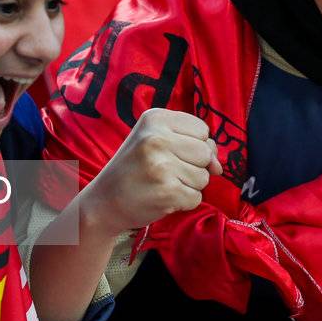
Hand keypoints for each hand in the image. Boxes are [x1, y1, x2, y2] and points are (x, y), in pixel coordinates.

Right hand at [81, 108, 221, 236]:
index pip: (202, 130)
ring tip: (162, 184)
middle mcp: (157, 138)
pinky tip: (162, 197)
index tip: (171, 153)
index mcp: (155, 119)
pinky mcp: (166, 191)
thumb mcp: (157, 142)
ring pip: (204, 177)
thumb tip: (218, 166)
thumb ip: (193, 144)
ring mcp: (161, 165)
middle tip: (166, 171)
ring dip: (188, 185)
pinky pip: (196, 197)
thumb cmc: (135, 169)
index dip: (194, 145)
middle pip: (205, 152)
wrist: (103, 202)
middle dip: (194, 167)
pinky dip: (184, 202)